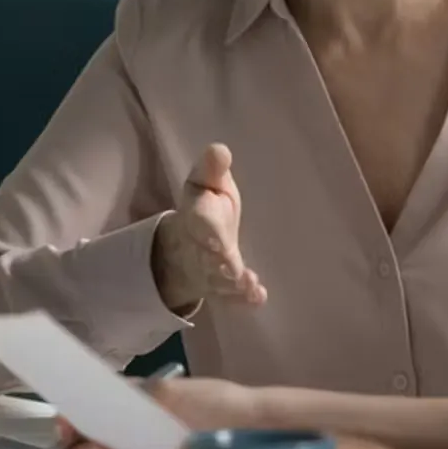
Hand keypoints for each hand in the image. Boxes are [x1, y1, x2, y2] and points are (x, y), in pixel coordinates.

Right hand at [60, 376, 260, 448]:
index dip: (73, 421)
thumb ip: (136, 395)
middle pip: (90, 448)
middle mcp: (134, 433)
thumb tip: (99, 390)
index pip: (92, 413)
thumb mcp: (175, 394)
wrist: (255, 434)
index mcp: (136, 405)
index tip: (68, 427)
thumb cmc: (219, 407)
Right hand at [152, 143, 267, 312]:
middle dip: (218, 263)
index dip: (207, 230)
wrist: (189, 245)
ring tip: (248, 284)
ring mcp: (211, 271)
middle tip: (231, 270)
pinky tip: (258, 298)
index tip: (218, 238)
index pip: (200, 222)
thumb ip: (212, 168)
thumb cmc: (207, 207)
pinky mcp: (224, 288)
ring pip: (219, 282)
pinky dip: (243, 300)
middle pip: (208, 257)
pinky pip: (232, 298)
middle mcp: (201, 247)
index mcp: (197, 216)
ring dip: (234, 284)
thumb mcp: (207, 182)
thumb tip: (220, 149)